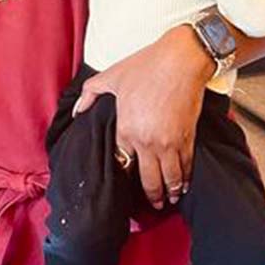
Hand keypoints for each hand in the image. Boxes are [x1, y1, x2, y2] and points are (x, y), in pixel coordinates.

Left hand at [74, 26, 213, 208]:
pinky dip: (186, 178)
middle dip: (150, 196)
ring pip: (170, 178)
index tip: (126, 180)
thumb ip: (90, 94)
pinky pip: (187, 165)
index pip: (122, 160)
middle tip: (152, 205)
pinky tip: (184, 184)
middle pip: (148, 179)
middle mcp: (147, 141)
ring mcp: (169, 142)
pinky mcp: (187, 138)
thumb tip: (77, 109)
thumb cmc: (146, 66)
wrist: (181, 59)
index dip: (124, 172)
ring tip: (169, 199)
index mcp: (126, 128)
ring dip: (169, 192)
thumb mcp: (111, 76)